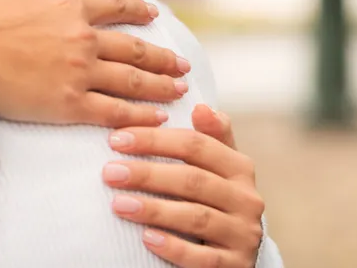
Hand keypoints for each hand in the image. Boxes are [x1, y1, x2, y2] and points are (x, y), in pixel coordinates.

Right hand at [0, 0, 189, 127]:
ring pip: (132, 80)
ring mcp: (78, 72)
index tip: (153, 15)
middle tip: (181, 64)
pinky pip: (114, 111)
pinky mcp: (68, 104)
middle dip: (162, 57)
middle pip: (134, 47)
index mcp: (67, 8)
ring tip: (179, 90)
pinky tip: (157, 117)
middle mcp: (81, 39)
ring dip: (161, 85)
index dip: (137, 9)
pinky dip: (140, 115)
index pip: (114, 6)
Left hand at [101, 104, 264, 267]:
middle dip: (148, 174)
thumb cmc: (216, 201)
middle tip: (109, 172)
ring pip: (196, 218)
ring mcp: (242, 235)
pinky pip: (201, 257)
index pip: (196, 145)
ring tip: (118, 204)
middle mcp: (247, 200)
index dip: (155, 140)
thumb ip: (211, 137)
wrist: (234, 255)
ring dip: (154, 209)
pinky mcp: (234, 265)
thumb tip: (200, 106)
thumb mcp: (219, 168)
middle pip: (193, 180)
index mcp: (240, 169)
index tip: (117, 139)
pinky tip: (146, 238)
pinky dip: (173, 246)